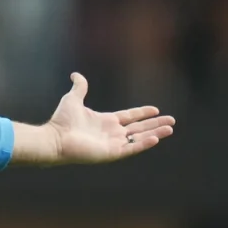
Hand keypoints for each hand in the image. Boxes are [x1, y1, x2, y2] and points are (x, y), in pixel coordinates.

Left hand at [46, 73, 174, 163]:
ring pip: (139, 138)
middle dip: (155, 124)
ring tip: (170, 129)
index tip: (155, 109)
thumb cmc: (61, 121)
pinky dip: (143, 144)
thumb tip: (76, 74)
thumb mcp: (73, 99)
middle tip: (172, 121)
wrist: (55, 137)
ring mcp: (112, 144)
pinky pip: (131, 148)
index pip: (129, 117)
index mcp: (105, 121)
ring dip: (155, 133)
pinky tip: (156, 138)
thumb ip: (79, 87)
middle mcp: (111, 133)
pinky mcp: (111, 153)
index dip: (142, 113)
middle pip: (138, 128)